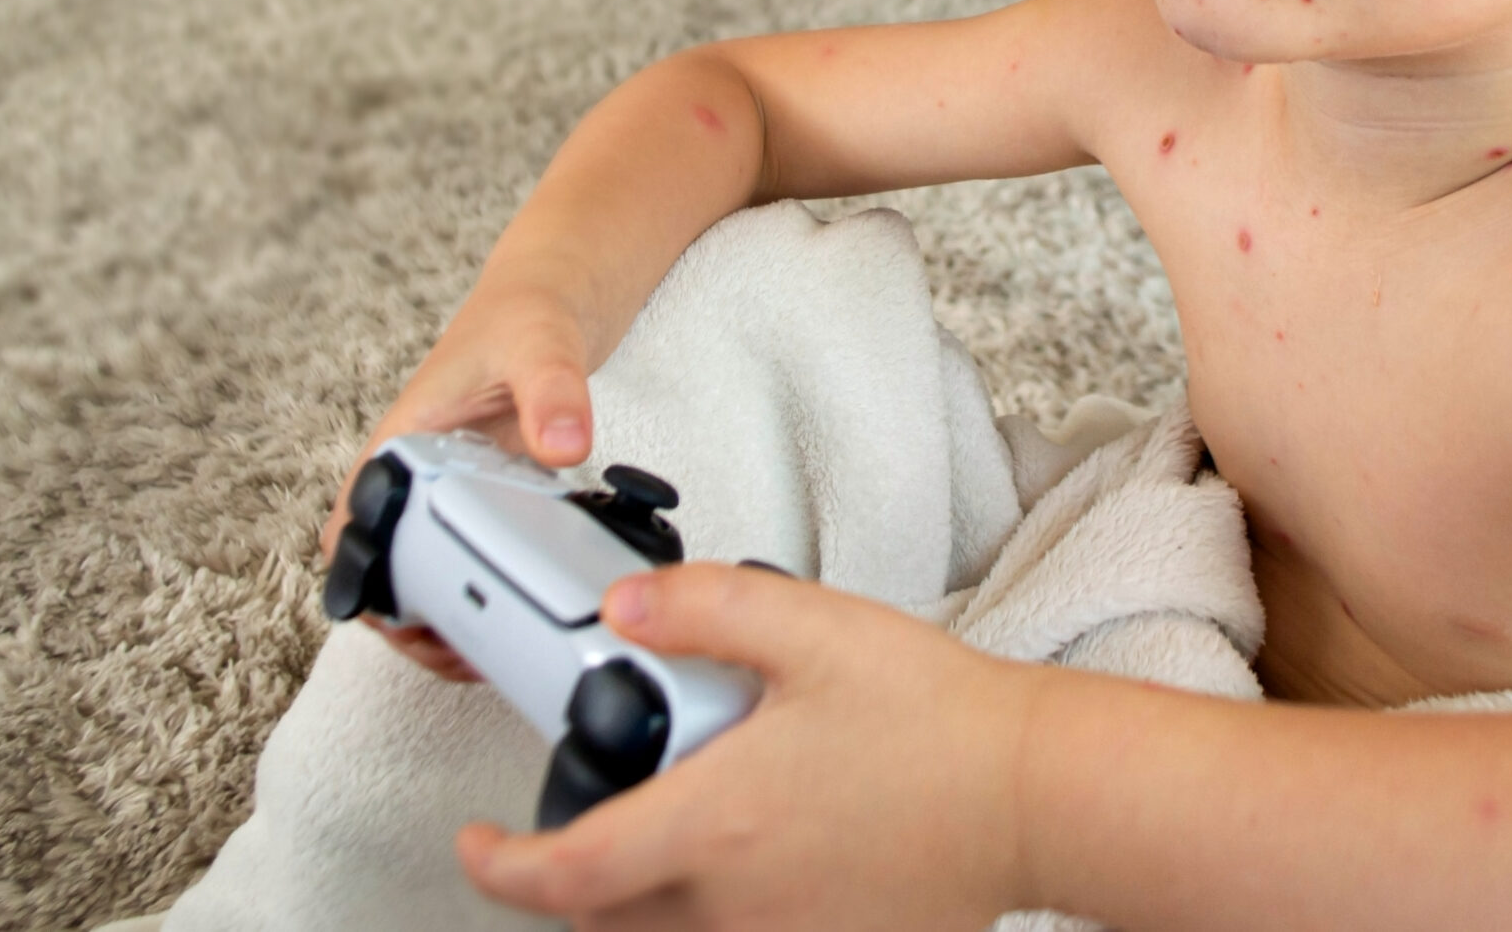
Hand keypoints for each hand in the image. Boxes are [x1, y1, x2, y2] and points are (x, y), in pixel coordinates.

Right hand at [321, 292, 597, 678]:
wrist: (551, 299)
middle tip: (463, 655)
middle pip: (381, 565)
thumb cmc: (525, 314)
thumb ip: (553, 390)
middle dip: (408, 621)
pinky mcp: (486, 499)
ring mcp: (450, 490)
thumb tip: (561, 443)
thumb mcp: (542, 344)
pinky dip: (483, 592)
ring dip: (443, 616)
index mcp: (403, 438)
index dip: (365, 582)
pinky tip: (519, 611)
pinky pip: (468, 558)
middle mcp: (416, 471)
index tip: (411, 620)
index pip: (353, 524)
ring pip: (420, 571)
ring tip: (488, 651)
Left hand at [458, 563, 1041, 928]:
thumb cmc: (937, 718)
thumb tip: (622, 610)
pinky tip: (751, 853)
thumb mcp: (812, 630)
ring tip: (665, 827)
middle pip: (604, 919)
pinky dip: (713, 912)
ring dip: (637, 898)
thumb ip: (704, 610)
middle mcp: (736, 901)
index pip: (565, 876)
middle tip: (569, 827)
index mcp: (713, 824)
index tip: (477, 846)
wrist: (1034, 793)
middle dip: (566, 881)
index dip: (499, 869)